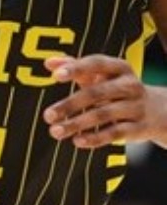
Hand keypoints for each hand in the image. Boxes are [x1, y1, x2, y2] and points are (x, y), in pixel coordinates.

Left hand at [43, 54, 166, 149]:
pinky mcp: (138, 128)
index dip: (76, 68)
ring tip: (55, 131)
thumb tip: (49, 62)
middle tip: (48, 115)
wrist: (158, 111)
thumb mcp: (102, 76)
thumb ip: (75, 67)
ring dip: (77, 124)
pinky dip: (95, 138)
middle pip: (96, 93)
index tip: (56, 76)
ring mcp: (135, 106)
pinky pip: (115, 133)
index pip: (96, 64)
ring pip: (103, 114)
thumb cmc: (118, 89)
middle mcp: (129, 85)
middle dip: (70, 104)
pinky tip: (77, 141)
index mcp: (119, 68)